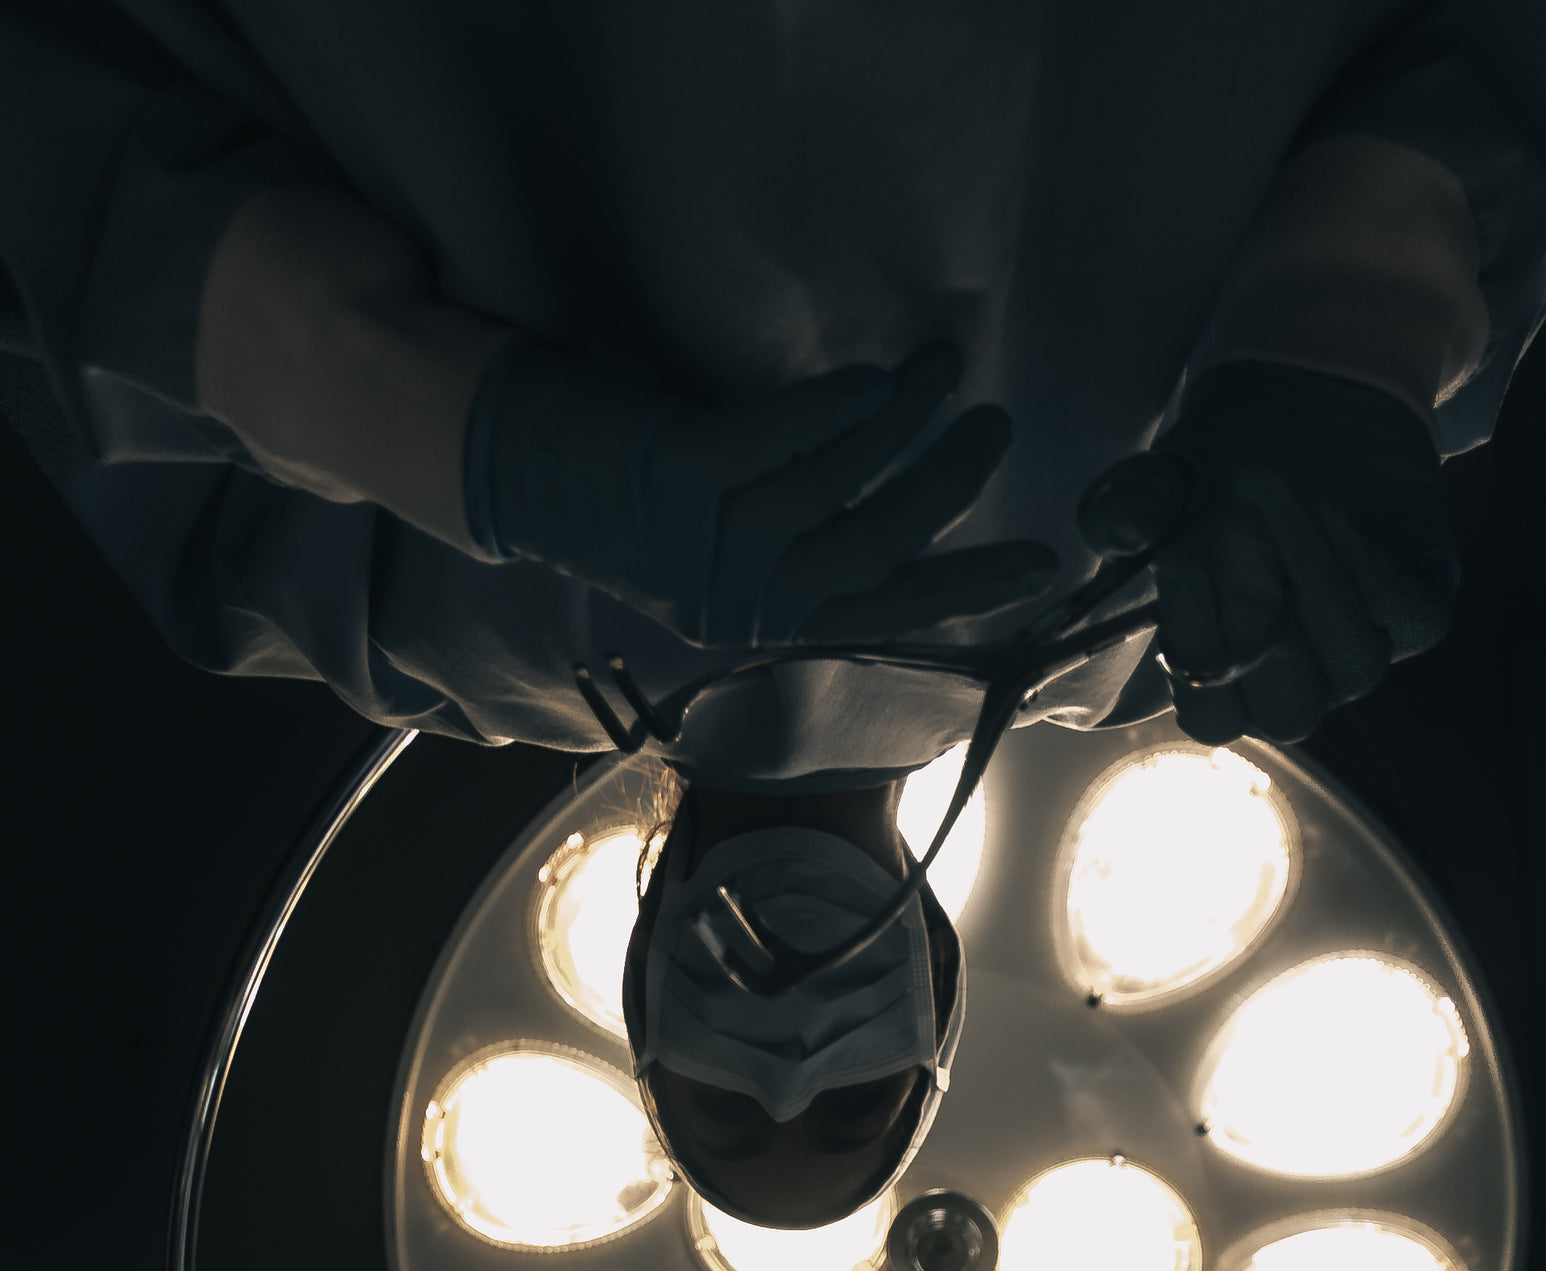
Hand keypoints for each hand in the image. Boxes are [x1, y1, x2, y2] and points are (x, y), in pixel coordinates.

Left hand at [469, 339, 1061, 645]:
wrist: (505, 465)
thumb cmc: (622, 493)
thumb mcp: (714, 538)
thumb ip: (793, 545)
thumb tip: (902, 523)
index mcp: (754, 619)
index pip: (881, 613)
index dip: (965, 590)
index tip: (1040, 566)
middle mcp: (735, 592)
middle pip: (874, 550)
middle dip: (948, 489)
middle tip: (997, 429)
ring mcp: (705, 535)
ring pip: (839, 490)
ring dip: (907, 428)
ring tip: (947, 375)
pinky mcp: (678, 471)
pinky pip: (783, 440)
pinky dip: (839, 410)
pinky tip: (878, 380)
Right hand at [1079, 361, 1457, 745]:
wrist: (1309, 408)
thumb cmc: (1221, 468)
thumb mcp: (1161, 482)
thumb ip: (1130, 508)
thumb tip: (1122, 530)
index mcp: (1226, 674)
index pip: (1213, 721)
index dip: (1206, 665)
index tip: (1188, 573)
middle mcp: (1297, 678)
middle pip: (1290, 714)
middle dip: (1267, 632)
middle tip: (1240, 533)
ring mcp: (1361, 650)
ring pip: (1355, 668)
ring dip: (1315, 583)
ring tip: (1284, 498)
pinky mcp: (1421, 610)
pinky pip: (1401, 612)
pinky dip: (1361, 559)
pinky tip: (1330, 509)